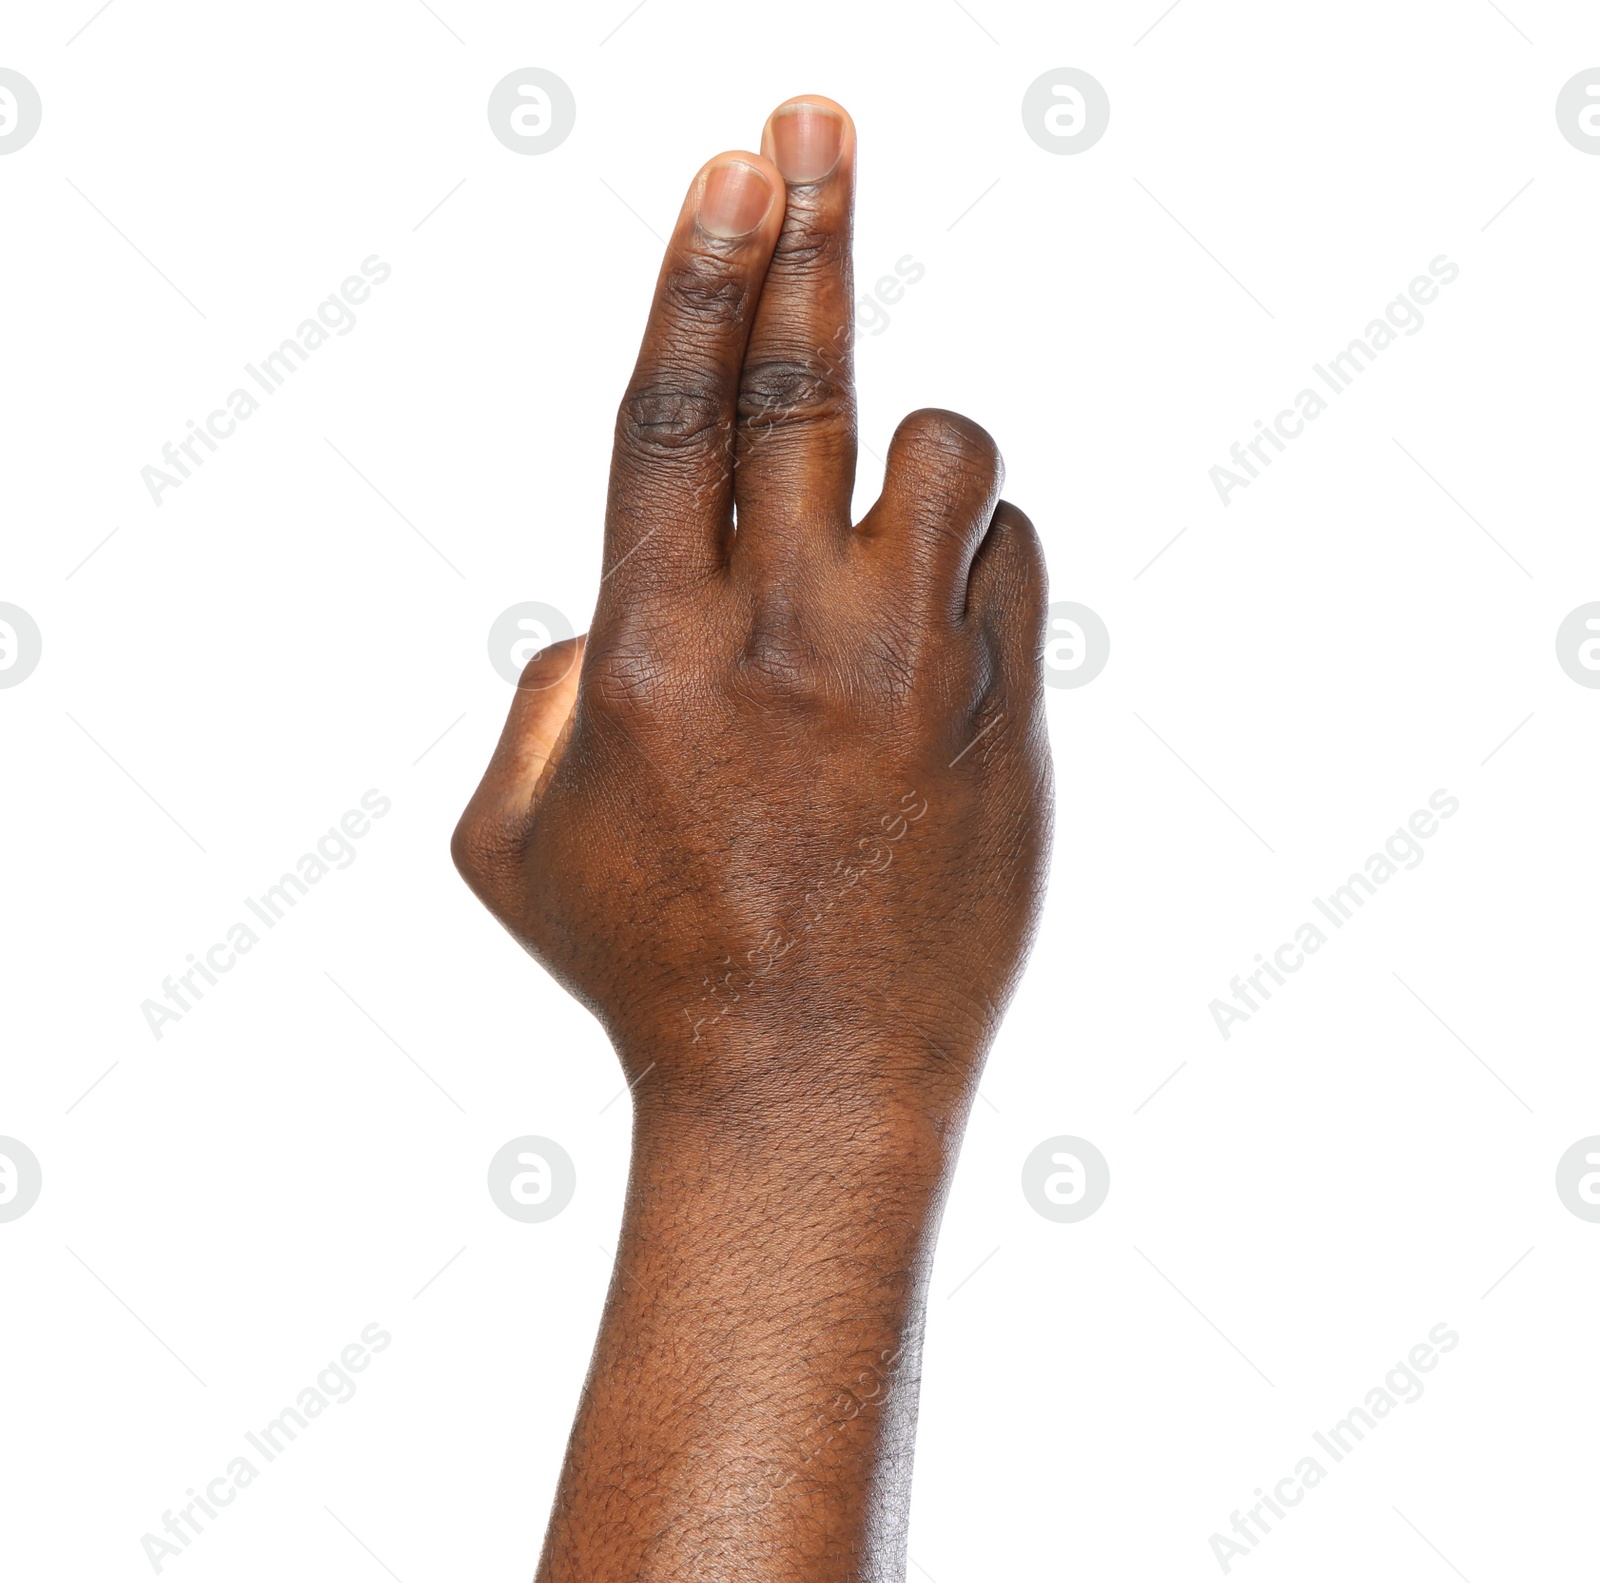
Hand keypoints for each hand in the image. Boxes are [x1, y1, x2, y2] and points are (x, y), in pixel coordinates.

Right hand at [453, 95, 1051, 1129]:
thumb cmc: (647, 967)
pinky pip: (1008, 559)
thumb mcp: (512, 844)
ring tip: (870, 534)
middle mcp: (785, 638)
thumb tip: (603, 612)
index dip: (701, 274)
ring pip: (946, 449)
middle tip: (817, 124)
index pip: (672, 412)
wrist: (807, 1086)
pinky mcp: (1000, 714)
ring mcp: (909, 673)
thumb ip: (536, 697)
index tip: (733, 170)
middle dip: (811, 231)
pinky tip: (926, 646)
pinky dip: (968, 564)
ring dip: (909, 451)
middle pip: (804, 384)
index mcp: (648, 651)